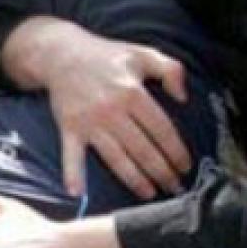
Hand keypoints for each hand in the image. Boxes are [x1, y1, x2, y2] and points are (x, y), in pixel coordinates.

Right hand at [1, 16, 190, 198]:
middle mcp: (111, 110)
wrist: (60, 53)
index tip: (185, 166)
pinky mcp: (69, 128)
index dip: (176, 150)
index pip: (161, 129)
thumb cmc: (105, 56)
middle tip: (174, 188)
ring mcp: (89, 122)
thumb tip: (183, 97)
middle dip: (162, 172)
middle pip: (143, 149)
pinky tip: (76, 193)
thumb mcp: (143, 53)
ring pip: (116, 158)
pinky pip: (71, 155)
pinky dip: (72, 174)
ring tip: (150, 194)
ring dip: (135, 180)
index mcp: (132, 92)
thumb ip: (171, 69)